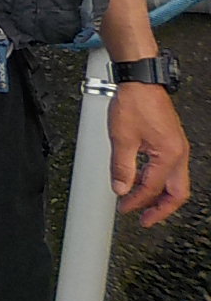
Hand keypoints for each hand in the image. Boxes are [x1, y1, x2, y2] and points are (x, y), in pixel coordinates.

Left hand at [108, 82, 190, 226]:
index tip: (124, 208)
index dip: (137, 201)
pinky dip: (155, 178)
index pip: (152, 188)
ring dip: (157, 193)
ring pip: (173, 181)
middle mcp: (178, 153)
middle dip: (160, 208)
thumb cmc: (134, 103)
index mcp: (169, 155)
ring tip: (140, 202)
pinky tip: (140, 179)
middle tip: (145, 219)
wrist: (140, 81)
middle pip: (176, 192)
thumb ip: (121, 167)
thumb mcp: (122, 139)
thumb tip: (121, 189)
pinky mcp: (170, 141)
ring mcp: (176, 147)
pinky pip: (167, 168)